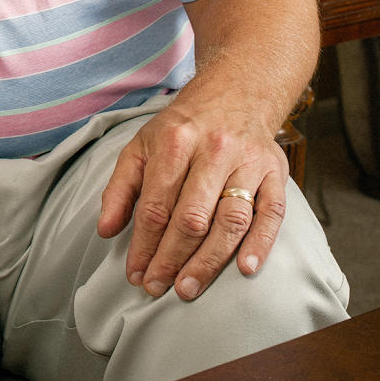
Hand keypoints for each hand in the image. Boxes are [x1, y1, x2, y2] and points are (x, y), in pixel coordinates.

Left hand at [97, 96, 289, 300]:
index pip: (156, 204)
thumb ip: (121, 187)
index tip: (135, 273)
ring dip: (209, 261)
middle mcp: (213, 150)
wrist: (234, 92)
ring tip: (188, 288)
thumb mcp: (142, 144)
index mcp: (175, 142)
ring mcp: (247, 162)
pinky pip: (271, 214)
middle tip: (157, 287)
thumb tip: (105, 229)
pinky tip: (245, 269)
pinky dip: (260, 244)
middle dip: (171, 258)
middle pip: (191, 217)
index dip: (143, 244)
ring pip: (230, 220)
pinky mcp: (274, 172)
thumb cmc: (182, 127)